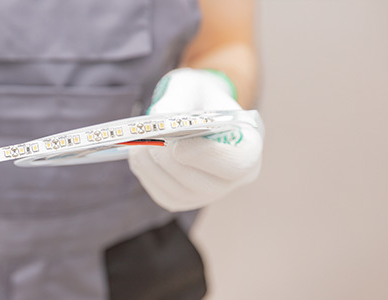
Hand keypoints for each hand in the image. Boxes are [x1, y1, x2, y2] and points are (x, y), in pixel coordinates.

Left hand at [129, 68, 262, 211]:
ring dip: (153, 167)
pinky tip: (141, 153)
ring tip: (139, 142)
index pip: (237, 165)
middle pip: (203, 184)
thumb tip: (157, 120)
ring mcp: (209, 194)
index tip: (178, 144)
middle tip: (146, 138)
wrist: (193, 109)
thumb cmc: (197, 96)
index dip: (206, 157)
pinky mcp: (184, 200)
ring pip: (179, 192)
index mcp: (248, 148)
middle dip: (168, 161)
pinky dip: (147, 174)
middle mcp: (234, 178)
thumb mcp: (190, 86)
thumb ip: (177, 99)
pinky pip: (163, 194)